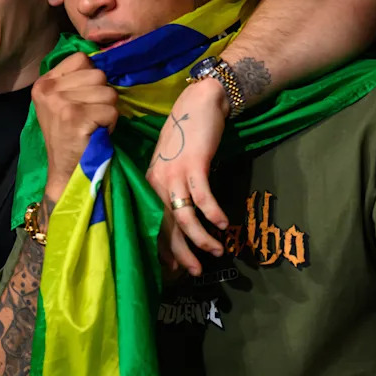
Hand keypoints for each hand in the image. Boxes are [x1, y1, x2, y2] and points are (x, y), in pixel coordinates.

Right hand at [31, 53, 118, 201]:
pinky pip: (111, 111)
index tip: (84, 100)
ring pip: (108, 92)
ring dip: (107, 111)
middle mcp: (48, 89)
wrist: (65, 172)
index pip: (82, 59)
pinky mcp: (75, 117)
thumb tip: (104, 61)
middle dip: (102, 97)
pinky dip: (110, 125)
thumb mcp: (63, 102)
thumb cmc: (69, 136)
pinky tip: (95, 134)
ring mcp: (61, 102)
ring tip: (92, 125)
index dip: (91, 79)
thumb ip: (76, 80)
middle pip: (98, 75)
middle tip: (90, 117)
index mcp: (44, 82)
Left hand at [147, 78, 228, 275]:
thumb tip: (182, 219)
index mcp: (150, 184)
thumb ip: (172, 189)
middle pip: (166, 225)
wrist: (198, 104)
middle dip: (181, 252)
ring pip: (184, 216)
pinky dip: (214, 214)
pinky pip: (203, 197)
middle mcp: (157, 181)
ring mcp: (174, 173)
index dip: (163, 247)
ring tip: (217, 251)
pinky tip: (225, 225)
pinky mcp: (193, 164)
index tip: (174, 268)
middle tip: (194, 271)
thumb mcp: (171, 165)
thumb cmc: (186, 137)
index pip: (153, 223)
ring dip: (201, 237)